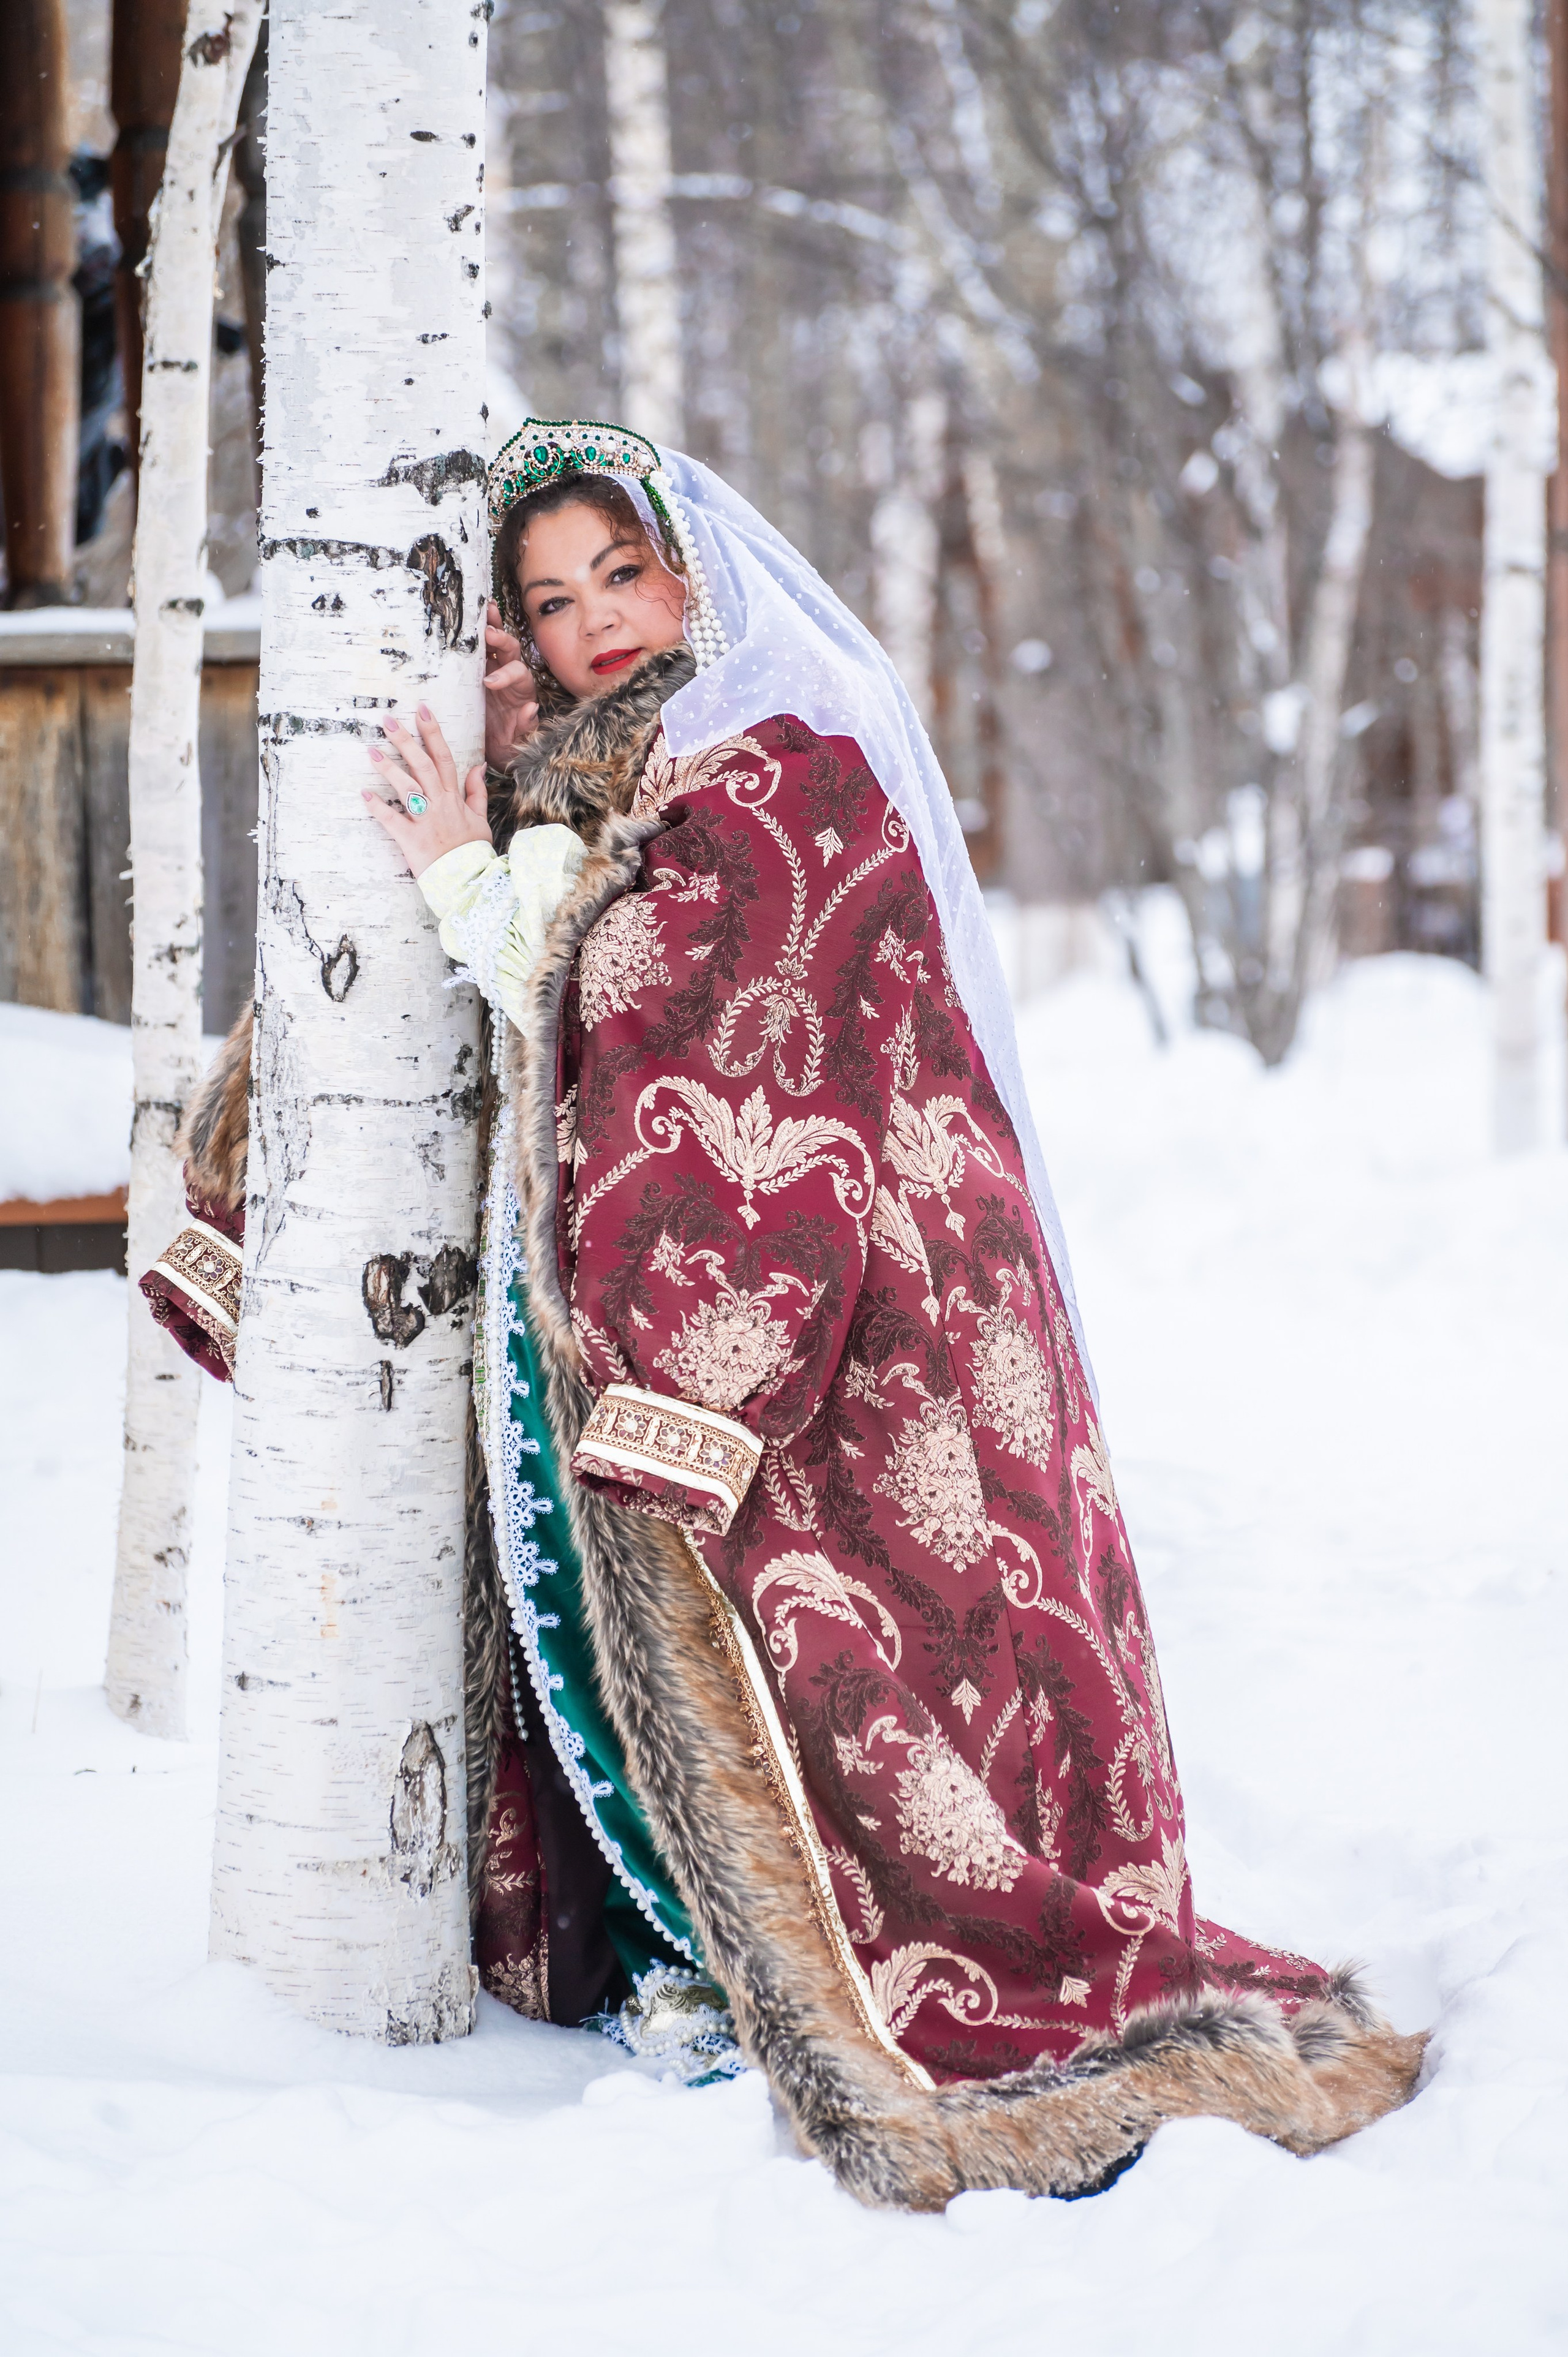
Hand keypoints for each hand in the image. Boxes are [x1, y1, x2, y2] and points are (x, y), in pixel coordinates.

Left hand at [362, 703, 491, 878]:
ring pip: (408, 788)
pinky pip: (393, 821)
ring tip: (371, 751)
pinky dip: (378, 808)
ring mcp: (426, 821)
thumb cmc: (472, 851)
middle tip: (388, 721)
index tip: (422, 710)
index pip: (444, 758)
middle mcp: (440, 804)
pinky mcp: (412, 840)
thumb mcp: (480, 819)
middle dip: (406, 741)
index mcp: (454, 798)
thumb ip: (476, 791)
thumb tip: (477, 766)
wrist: (469, 881)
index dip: (433, 732)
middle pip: (423, 766)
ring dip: (389, 768)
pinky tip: (364, 794)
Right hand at [483, 599, 539, 768]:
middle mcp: (510, 676)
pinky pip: (479, 648)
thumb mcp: (517, 742)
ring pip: (496, 642)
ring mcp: (494, 668)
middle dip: (501, 640)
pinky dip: (478, 632)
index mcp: (522, 691)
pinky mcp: (478, 669)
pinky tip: (473, 617)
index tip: (489, 682)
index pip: (518, 675)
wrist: (493, 746)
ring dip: (492, 624)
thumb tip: (531, 708)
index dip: (506, 675)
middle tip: (487, 633)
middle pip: (510, 651)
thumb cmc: (507, 744)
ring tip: (485, 609)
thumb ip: (525, 726)